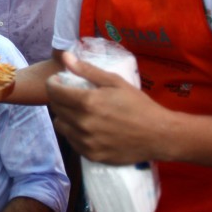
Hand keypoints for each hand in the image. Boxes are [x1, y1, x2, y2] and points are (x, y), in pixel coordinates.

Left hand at [47, 52, 166, 164]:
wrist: (159, 135)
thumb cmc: (138, 104)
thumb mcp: (114, 82)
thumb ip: (87, 70)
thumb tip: (66, 57)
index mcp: (87, 102)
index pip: (53, 91)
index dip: (52, 83)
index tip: (58, 80)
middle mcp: (82, 123)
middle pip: (55, 108)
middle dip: (59, 98)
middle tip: (70, 94)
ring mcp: (85, 141)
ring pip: (61, 125)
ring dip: (65, 116)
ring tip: (78, 111)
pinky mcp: (90, 154)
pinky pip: (72, 141)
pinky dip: (74, 132)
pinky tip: (87, 126)